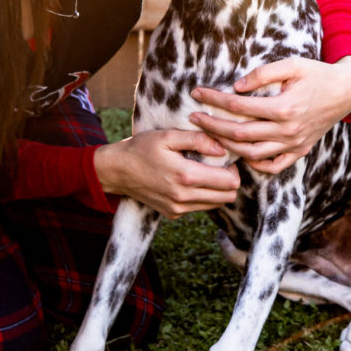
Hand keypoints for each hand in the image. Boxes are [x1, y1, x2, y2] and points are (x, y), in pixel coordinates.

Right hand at [93, 130, 238, 215]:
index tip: (225, 157)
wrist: (117, 171)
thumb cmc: (142, 148)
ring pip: (216, 204)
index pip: (230, 182)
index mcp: (186, 176)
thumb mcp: (168, 136)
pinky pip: (200, 207)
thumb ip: (197, 139)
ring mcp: (178, 208)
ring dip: (217, 190)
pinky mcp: (173, 214)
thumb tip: (222, 148)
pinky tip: (192, 181)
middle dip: (230, 181)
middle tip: (220, 165)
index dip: (234, 169)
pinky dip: (203, 196)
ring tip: (206, 171)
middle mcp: (184, 197)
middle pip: (228, 197)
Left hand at [188, 56, 350, 174]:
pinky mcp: (300, 150)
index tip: (197, 93)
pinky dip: (256, 165)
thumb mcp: (292, 64)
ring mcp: (294, 143)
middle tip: (193, 118)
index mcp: (284, 107)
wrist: (345, 91)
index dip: (214, 100)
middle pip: (240, 133)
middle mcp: (287, 129)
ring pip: (252, 153)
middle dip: (212, 126)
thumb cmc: (317, 74)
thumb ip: (263, 74)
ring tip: (210, 135)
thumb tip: (237, 86)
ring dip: (227, 146)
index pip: (239, 107)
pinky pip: (275, 165)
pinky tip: (241, 154)